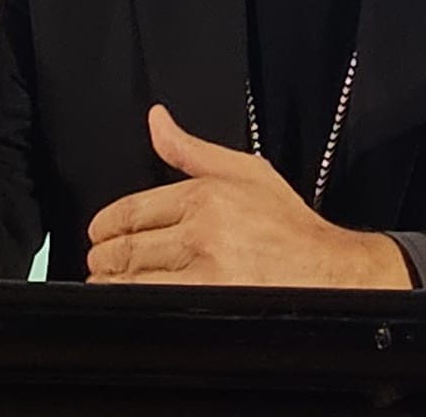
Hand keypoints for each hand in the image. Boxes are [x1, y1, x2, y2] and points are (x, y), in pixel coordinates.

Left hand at [85, 105, 411, 288]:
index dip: (107, 224)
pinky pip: (155, 306)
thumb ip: (190, 149)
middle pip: (130, 247)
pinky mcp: (209, 305)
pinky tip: (129, 304)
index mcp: (205, 195)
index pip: (135, 209)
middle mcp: (202, 232)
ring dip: (112, 282)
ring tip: (107, 281)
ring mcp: (205, 273)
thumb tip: (156, 119)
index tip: (98, 233)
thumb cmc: (288, 224)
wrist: (328, 271)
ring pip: (136, 279)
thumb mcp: (244, 171)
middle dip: (104, 256)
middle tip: (97, 260)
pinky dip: (134, 304)